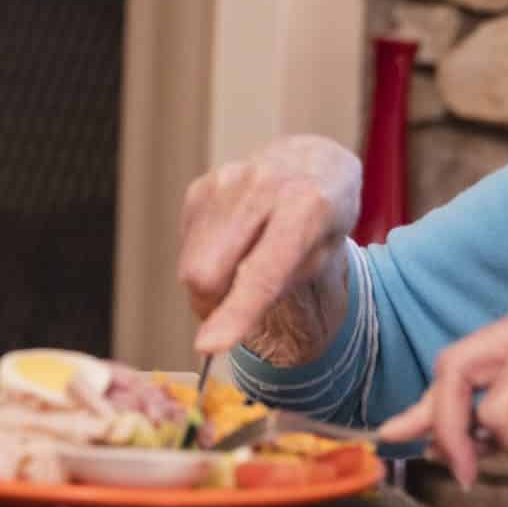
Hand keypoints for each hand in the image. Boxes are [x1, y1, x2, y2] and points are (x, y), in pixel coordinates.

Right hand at [177, 136, 360, 361]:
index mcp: (304, 207)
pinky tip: (231, 244)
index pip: (261, 273)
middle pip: (205, 271)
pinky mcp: (201, 185)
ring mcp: (224, 181)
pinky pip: (186, 245)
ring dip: (208, 285)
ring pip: (191, 263)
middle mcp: (260, 188)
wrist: (312, 160)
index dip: (234, 313)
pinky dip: (203, 258)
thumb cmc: (320, 217)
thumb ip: (275, 287)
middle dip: (211, 305)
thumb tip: (220, 328)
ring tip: (239, 270)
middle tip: (234, 309)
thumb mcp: (321, 254)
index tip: (207, 346)